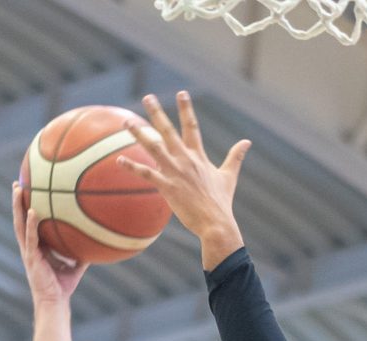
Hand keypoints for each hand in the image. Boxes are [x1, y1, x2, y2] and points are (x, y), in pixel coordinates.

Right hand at [13, 181, 88, 306]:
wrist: (54, 302)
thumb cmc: (63, 286)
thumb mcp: (76, 265)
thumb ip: (82, 251)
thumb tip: (97, 239)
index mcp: (36, 247)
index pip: (29, 223)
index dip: (26, 207)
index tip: (27, 191)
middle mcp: (29, 247)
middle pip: (19, 219)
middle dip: (17, 201)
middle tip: (17, 182)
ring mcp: (28, 251)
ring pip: (19, 225)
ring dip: (17, 207)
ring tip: (18, 189)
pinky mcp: (31, 258)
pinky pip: (30, 237)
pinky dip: (31, 224)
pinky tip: (32, 211)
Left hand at [127, 92, 248, 253]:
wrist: (215, 222)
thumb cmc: (221, 201)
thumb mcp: (229, 175)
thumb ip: (236, 156)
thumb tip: (247, 142)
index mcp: (198, 155)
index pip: (192, 126)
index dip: (186, 109)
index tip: (182, 93)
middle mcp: (185, 159)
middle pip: (168, 130)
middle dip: (157, 112)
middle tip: (147, 97)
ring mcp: (175, 172)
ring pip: (153, 147)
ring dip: (139, 134)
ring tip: (127, 122)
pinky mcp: (167, 186)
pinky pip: (146, 174)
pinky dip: (132, 167)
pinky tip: (119, 160)